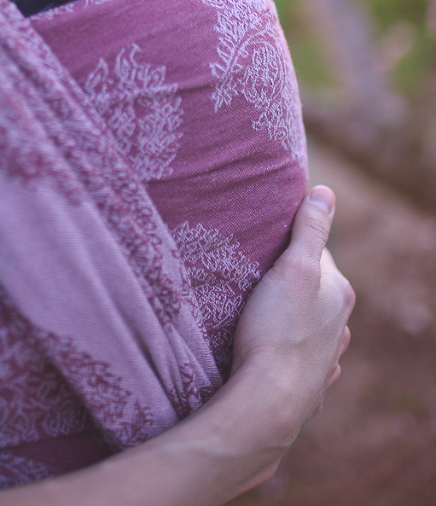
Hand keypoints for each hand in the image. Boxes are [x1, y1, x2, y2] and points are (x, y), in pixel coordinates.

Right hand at [230, 186, 354, 453]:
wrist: (267, 403)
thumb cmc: (276, 330)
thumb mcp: (293, 268)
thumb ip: (310, 230)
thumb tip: (325, 193)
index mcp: (339, 292)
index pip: (317, 253)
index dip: (290, 246)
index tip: (265, 245)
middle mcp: (340, 325)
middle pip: (314, 289)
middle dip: (290, 282)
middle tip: (256, 279)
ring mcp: (327, 358)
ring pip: (311, 326)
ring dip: (292, 318)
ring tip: (261, 316)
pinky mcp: (309, 385)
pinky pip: (301, 358)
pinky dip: (291, 351)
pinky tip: (274, 353)